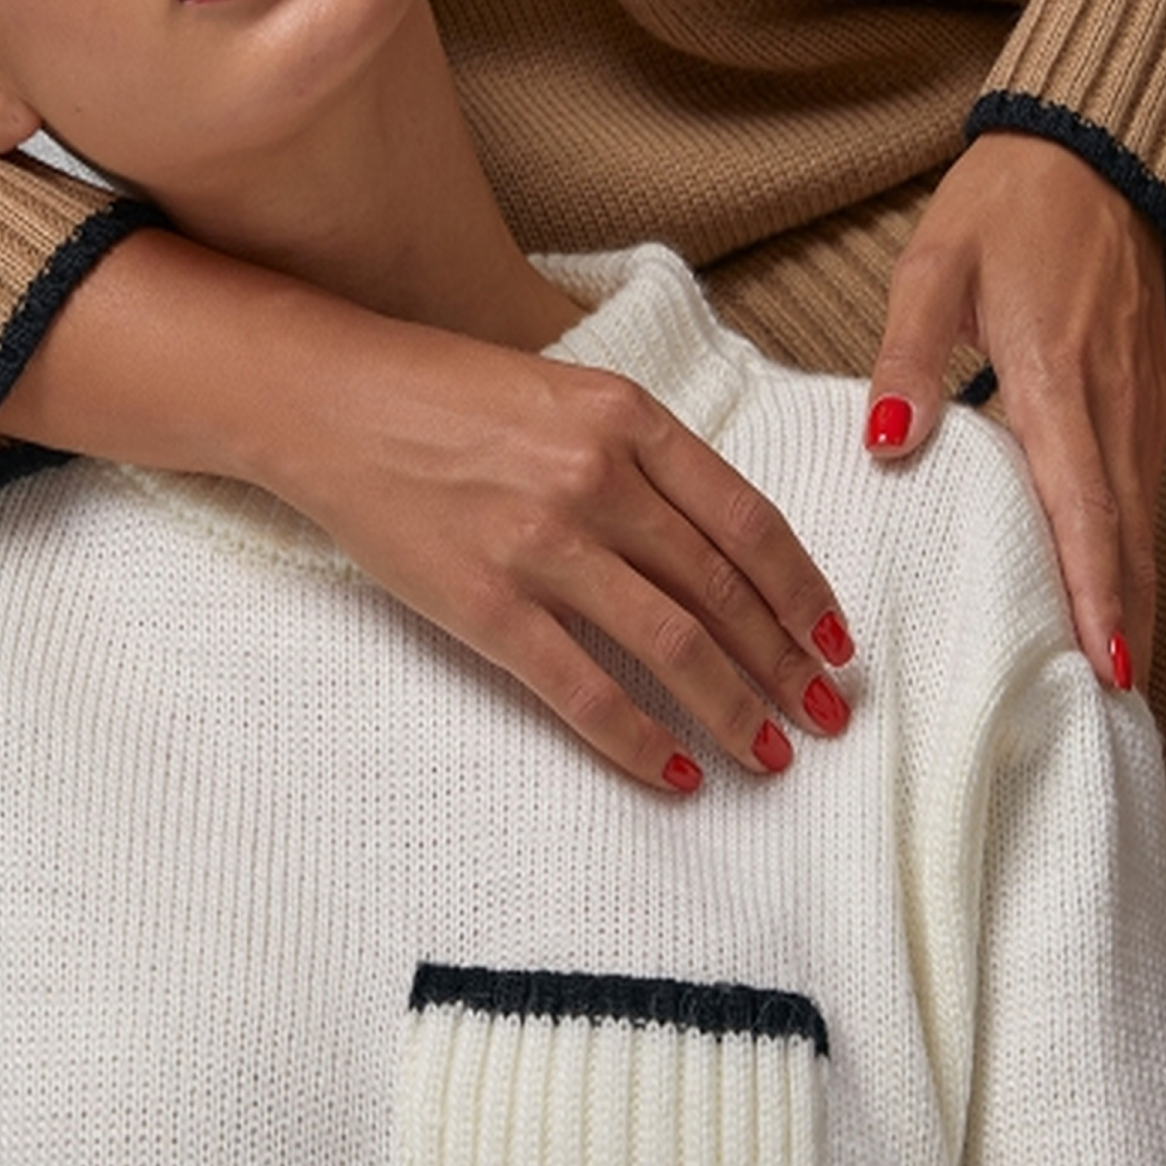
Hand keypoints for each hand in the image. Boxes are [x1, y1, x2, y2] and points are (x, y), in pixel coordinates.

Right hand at [270, 322, 855, 792]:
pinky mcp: (486, 605)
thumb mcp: (562, 393)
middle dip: (787, 665)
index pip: (748, 520)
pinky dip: (639, 741)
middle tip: (827, 715)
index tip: (836, 641)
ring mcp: (542, 545)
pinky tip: (677, 773)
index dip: (803, 592)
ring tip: (771, 753)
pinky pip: (584, 691)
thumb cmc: (442, 393)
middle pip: (723, 592)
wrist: (328, 401)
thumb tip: (715, 540)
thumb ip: (639, 452)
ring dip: (735, 710)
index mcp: (626, 418)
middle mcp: (597, 479)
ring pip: (672, 647)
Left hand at [865, 133, 1165, 685]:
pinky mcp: (1147, 393)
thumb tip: (887, 439)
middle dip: (1123, 619)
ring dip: (1132, 592)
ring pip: (1143, 516)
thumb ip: (909, 355)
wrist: (1096, 151)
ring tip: (1113, 671)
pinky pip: (1144, 488)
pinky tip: (1114, 586)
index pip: (1083, 504)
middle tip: (1110, 705)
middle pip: (1125, 532)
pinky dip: (1135, 546)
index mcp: (1055, 375)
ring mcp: (1140, 398)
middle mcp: (1112, 400)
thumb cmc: (1007, 206)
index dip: (1094, 587)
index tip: (1104, 661)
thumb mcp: (936, 265)